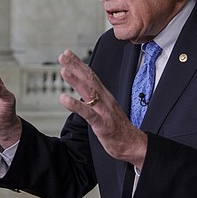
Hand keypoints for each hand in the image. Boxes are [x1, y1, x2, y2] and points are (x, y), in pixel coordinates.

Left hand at [57, 49, 147, 167]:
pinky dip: (76, 105)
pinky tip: (65, 99)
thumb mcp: (105, 108)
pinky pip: (88, 113)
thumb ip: (95, 98)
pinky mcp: (102, 124)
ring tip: (63, 70)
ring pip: (89, 92)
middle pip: (89, 79)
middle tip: (63, 55)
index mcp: (104, 95)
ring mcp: (104, 111)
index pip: (91, 75)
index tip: (68, 54)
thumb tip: (83, 89)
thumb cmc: (118, 128)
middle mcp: (104, 99)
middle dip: (76, 66)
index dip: (79, 64)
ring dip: (75, 80)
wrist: (133, 144)